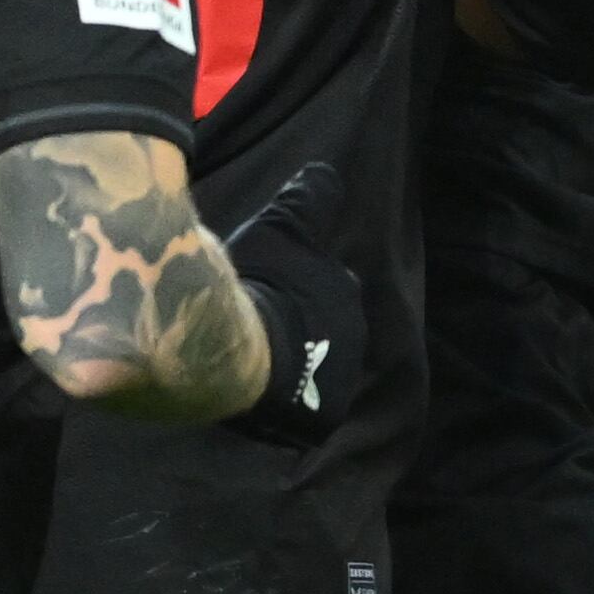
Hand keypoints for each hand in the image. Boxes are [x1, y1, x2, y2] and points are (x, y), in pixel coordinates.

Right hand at [226, 162, 366, 443]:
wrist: (239, 349)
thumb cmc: (260, 283)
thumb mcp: (282, 228)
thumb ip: (309, 199)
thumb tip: (326, 171)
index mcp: (345, 293)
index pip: (322, 288)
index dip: (292, 289)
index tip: (265, 290)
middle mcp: (354, 339)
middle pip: (320, 331)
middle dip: (295, 328)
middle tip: (252, 325)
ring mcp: (339, 383)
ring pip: (311, 370)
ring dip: (287, 365)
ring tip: (245, 361)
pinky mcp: (320, 421)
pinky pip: (301, 411)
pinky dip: (280, 404)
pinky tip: (250, 395)